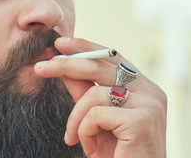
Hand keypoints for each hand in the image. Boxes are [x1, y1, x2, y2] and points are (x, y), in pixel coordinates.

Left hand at [34, 37, 166, 157]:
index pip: (112, 57)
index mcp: (144, 87)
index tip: (59, 44)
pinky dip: (85, 131)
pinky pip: (96, 114)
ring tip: (73, 138)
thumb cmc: (117, 155)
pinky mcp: (142, 120)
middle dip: (66, 65)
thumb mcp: (95, 120)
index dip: (85, 47)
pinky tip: (88, 148)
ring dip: (75, 118)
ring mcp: (150, 104)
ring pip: (94, 93)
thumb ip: (83, 93)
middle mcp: (151, 91)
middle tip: (39, 68)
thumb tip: (63, 68)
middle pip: (101, 66)